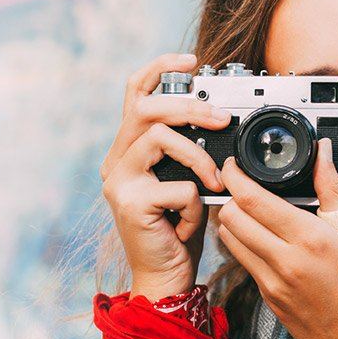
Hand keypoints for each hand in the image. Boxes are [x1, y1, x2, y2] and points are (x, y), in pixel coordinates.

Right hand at [100, 53, 232, 300]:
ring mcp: (118, 181)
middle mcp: (115, 161)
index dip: (159, 68)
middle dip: (190, 106)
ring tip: (215, 182)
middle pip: (147, 108)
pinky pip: (176, 185)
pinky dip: (195, 204)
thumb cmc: (178, 231)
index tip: (191, 59)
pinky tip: (188, 224)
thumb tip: (216, 116)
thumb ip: (188, 149)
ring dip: (199, 157)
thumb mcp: (185, 180)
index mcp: (128, 150)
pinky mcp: (129, 202)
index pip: (135, 93)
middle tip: (222, 118)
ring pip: (160, 138)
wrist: (165, 279)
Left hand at [215, 139, 337, 338]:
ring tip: (252, 209)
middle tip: (243, 184)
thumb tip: (323, 153)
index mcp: (309, 240)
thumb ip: (332, 191)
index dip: (236, 175)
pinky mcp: (266, 298)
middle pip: (230, 217)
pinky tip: (265, 237)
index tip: (235, 163)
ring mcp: (271, 283)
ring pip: (230, 239)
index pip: (253, 199)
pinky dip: (245, 243)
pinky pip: (244, 261)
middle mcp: (284, 261)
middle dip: (230, 196)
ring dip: (233, 219)